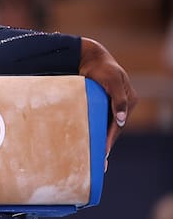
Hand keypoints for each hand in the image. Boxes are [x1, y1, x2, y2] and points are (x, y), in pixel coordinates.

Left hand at [79, 37, 136, 153]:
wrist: (90, 57)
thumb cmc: (101, 68)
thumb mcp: (111, 82)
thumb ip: (118, 100)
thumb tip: (121, 120)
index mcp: (129, 101)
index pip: (119, 125)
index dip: (111, 140)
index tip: (104, 153)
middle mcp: (122, 104)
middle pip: (114, 128)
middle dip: (107, 144)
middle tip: (99, 161)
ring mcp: (112, 103)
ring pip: (106, 125)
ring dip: (101, 138)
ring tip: (94, 155)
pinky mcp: (102, 102)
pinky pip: (99, 119)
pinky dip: (95, 129)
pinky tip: (89, 139)